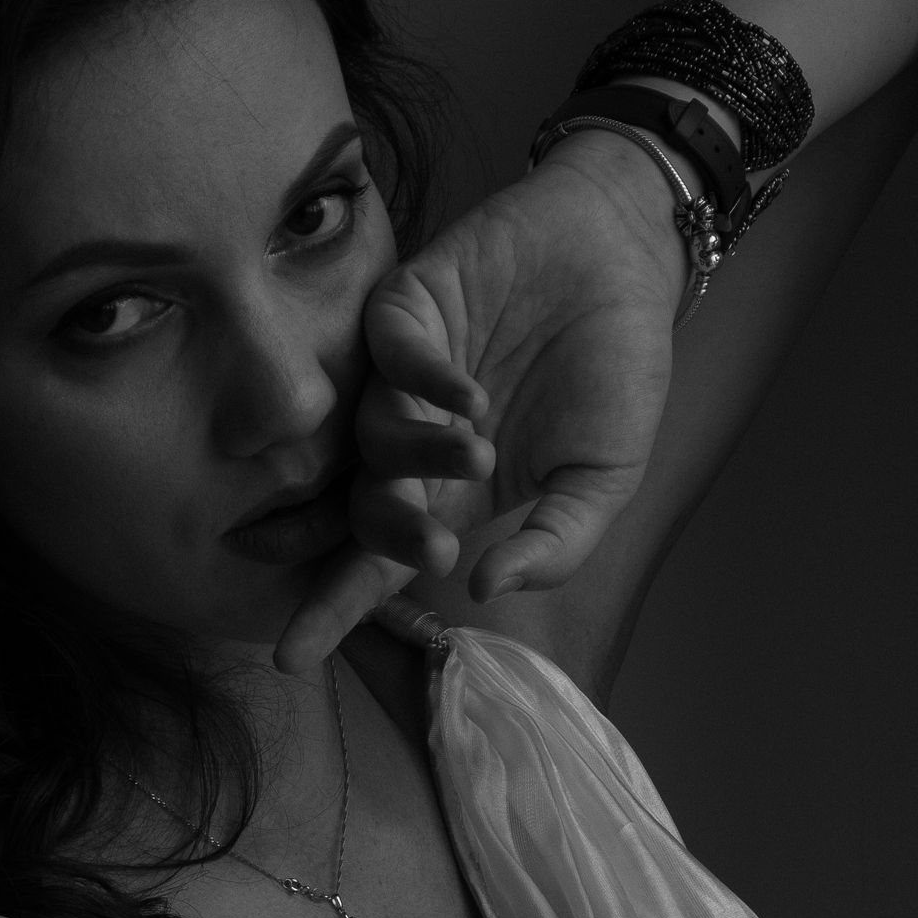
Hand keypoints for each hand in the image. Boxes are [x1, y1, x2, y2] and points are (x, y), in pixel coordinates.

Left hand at [276, 131, 686, 672]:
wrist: (627, 259)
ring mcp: (405, 377)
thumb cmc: (616, 370)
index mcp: (450, 497)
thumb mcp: (601, 480)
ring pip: (373, 436)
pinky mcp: (405, 310)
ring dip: (420, 455)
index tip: (290, 659)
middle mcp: (414, 445)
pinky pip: (389, 357)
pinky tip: (468, 395)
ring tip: (481, 449)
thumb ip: (554, 543)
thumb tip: (482, 591)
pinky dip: (423, 382)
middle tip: (434, 544)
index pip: (377, 564)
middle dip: (389, 535)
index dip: (333, 609)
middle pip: (363, 508)